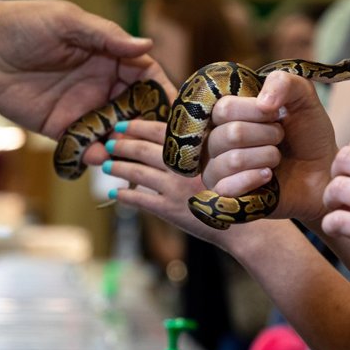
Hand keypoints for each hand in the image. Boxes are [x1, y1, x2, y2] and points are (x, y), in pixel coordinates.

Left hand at [0, 0, 168, 138]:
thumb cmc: (24, 24)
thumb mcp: (68, 22)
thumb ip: (106, 36)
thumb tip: (146, 46)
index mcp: (107, 56)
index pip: (145, 76)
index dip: (163, 91)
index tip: (179, 107)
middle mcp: (99, 84)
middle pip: (136, 109)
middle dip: (151, 124)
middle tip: (165, 140)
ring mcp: (81, 108)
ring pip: (113, 131)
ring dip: (127, 143)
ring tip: (138, 154)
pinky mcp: (59, 128)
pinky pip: (83, 144)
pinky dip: (95, 153)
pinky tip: (101, 157)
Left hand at [104, 119, 258, 248]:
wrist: (245, 226)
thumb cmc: (239, 190)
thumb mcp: (226, 161)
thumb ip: (205, 149)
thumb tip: (183, 136)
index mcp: (196, 150)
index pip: (161, 132)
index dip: (138, 127)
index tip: (122, 124)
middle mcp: (183, 167)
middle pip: (143, 150)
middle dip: (122, 145)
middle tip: (107, 141)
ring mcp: (174, 189)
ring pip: (137, 173)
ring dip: (118, 167)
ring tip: (105, 164)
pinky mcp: (170, 210)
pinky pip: (140, 200)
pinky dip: (125, 196)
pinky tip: (114, 193)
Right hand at [200, 70, 338, 225]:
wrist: (322, 173)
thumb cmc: (307, 135)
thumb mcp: (303, 99)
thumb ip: (284, 82)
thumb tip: (262, 103)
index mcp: (226, 115)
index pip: (224, 108)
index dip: (255, 110)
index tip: (276, 114)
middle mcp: (214, 140)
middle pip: (230, 133)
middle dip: (267, 134)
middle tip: (280, 138)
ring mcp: (216, 169)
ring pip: (232, 160)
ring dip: (267, 156)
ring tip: (277, 158)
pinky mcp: (223, 196)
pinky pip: (227, 187)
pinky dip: (255, 179)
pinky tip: (270, 177)